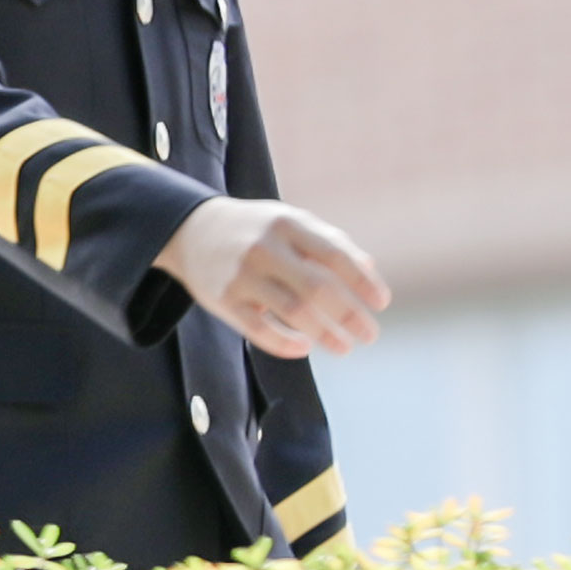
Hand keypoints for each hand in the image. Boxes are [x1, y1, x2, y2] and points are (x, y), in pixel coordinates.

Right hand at [156, 197, 390, 358]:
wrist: (189, 230)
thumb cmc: (254, 229)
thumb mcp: (290, 222)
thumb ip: (330, 243)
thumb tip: (371, 274)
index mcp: (287, 224)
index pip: (335, 255)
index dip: (363, 282)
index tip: (381, 303)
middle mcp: (264, 248)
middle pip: (317, 288)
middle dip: (350, 315)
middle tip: (369, 334)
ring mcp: (241, 274)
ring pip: (293, 312)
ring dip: (325, 334)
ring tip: (344, 347)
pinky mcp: (223, 299)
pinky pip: (259, 329)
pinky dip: (286, 343)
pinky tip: (304, 347)